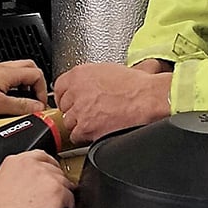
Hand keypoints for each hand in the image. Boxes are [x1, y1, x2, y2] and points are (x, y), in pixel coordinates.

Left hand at [0, 60, 47, 117]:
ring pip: (18, 73)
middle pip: (30, 69)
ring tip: (23, 100)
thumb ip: (20, 106)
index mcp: (9, 73)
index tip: (39, 105)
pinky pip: (6, 79)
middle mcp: (3, 69)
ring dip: (24, 85)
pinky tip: (6, 100)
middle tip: (35, 99)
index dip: (42, 91)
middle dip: (36, 84)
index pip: (38, 75)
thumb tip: (38, 108)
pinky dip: (11, 88)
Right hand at [0, 150, 75, 207]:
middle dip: (54, 182)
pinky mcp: (57, 192)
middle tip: (50, 194)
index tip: (48, 175)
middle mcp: (34, 165)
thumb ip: (17, 177)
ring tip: (55, 205)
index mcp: (17, 161)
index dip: (48, 167)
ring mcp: (47, 177)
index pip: (42, 156)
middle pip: (56, 169)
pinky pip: (71, 197)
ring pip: (65, 182)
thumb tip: (26, 183)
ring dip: (61, 193)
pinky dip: (68, 205)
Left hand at [54, 62, 171, 143]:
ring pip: (69, 123)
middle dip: (76, 111)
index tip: (72, 101)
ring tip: (96, 122)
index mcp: (80, 74)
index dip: (67, 97)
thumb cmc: (138, 85)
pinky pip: (76, 136)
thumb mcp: (111, 70)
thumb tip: (91, 84)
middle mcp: (77, 91)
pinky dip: (85, 136)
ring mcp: (80, 110)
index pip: (60, 87)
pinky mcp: (86, 127)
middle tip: (89, 112)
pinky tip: (98, 131)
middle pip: (64, 106)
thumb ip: (93, 77)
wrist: (148, 98)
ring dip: (80, 124)